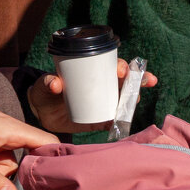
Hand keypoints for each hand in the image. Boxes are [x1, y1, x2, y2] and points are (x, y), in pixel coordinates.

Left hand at [28, 59, 157, 133]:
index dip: (121, 66)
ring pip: (125, 100)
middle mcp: (102, 87)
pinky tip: (125, 123)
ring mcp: (104, 104)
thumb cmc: (44, 93)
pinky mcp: (102, 121)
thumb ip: (47, 82)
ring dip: (134, 99)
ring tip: (137, 99)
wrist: (43, 114)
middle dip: (139, 79)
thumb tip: (55, 84)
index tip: (122, 70)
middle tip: (147, 80)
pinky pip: (115, 122)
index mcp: (91, 73)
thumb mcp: (43, 85)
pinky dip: (121, 123)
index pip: (110, 66)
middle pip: (125, 81)